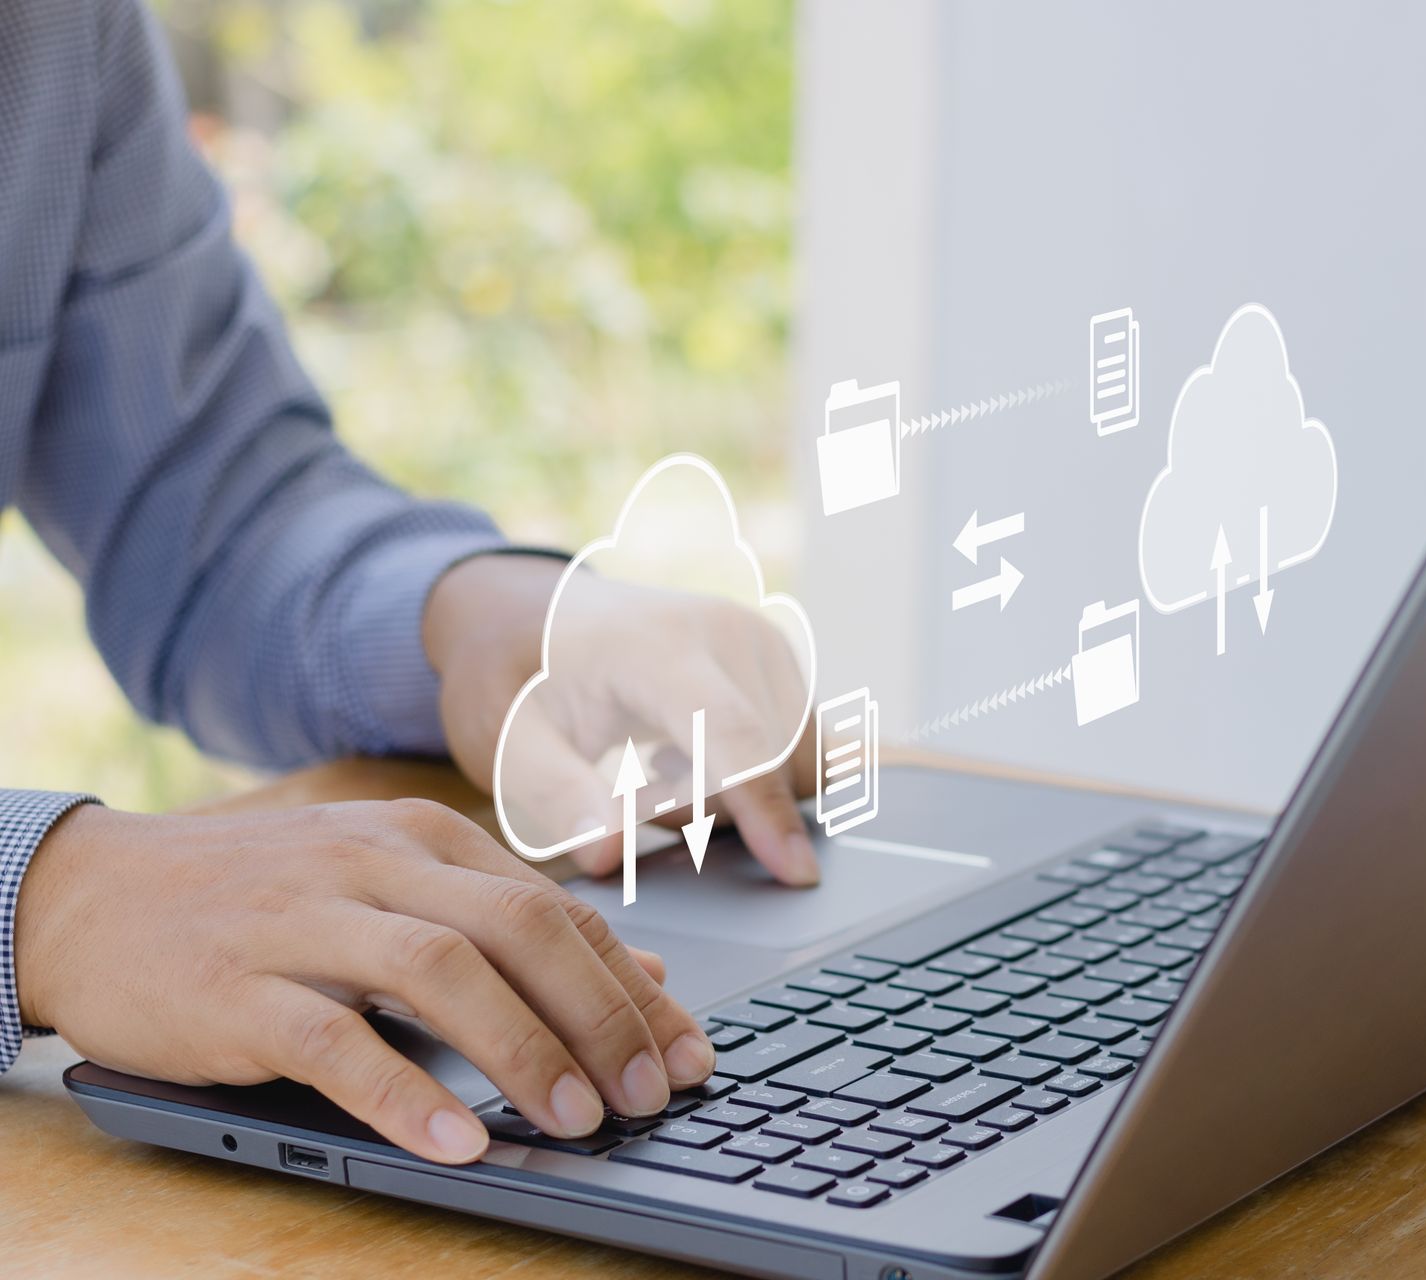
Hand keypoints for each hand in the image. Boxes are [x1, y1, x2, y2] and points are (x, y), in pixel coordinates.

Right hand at [14, 800, 714, 1163]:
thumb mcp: (393, 887)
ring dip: (523, 1052)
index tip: (684, 1051)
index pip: (555, 907)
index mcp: (423, 836)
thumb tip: (636, 975)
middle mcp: (374, 864)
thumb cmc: (262, 897)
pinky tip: (456, 1141)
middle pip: (519, 928)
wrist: (93, 893)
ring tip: (579, 1120)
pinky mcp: (238, 988)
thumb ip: (509, 923)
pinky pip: (334, 1040)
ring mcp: (304, 921)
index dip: (631, 985)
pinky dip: (403, 1094)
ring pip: (441, 973)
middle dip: (600, 1015)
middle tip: (649, 1092)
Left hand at [426, 553, 818, 885]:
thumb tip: (610, 856)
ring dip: (737, 797)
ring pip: (797, 760)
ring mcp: (760, 642)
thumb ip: (558, 797)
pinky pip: (800, 747)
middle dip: (714, 810)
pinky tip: (687, 761)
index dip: (765, 807)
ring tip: (653, 777)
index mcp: (655, 644)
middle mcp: (727, 632)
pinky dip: (756, 777)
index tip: (797, 874)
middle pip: (771, 760)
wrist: (526, 612)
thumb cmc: (509, 677)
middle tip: (632, 800)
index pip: (733, 733)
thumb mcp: (504, 743)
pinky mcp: (777, 661)